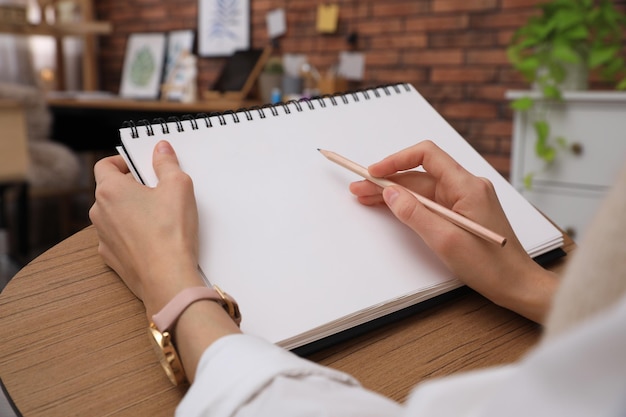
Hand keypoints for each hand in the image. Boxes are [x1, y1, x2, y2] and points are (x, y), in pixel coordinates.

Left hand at [89, 140, 202, 317]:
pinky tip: (154, 239)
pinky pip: (119, 238)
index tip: (141, 166)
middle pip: (110, 190)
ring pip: (114, 216)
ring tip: (160, 217)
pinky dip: (133, 234)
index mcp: (110, 190)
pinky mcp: (111, 258)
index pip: (104, 165)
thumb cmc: (171, 232)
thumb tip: (160, 149)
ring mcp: (103, 238)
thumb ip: (167, 163)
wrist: (167, 278)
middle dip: (132, 187)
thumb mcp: (178, 187)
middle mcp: (99, 213)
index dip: (122, 162)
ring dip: (132, 212)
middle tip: (158, 190)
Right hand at [349, 140, 556, 322]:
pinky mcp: (461, 212)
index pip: (427, 155)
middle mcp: (466, 187)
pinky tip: (389, 206)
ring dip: (394, 193)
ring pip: (422, 189)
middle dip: (387, 180)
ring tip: (365, 197)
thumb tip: (390, 193)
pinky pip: (429, 202)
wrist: (516, 285)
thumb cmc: (490, 266)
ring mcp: (464, 200)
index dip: (397, 160)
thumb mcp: (445, 240)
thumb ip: (414, 213)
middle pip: (419, 174)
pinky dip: (408, 204)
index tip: (374, 172)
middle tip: (359, 188)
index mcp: (467, 186)